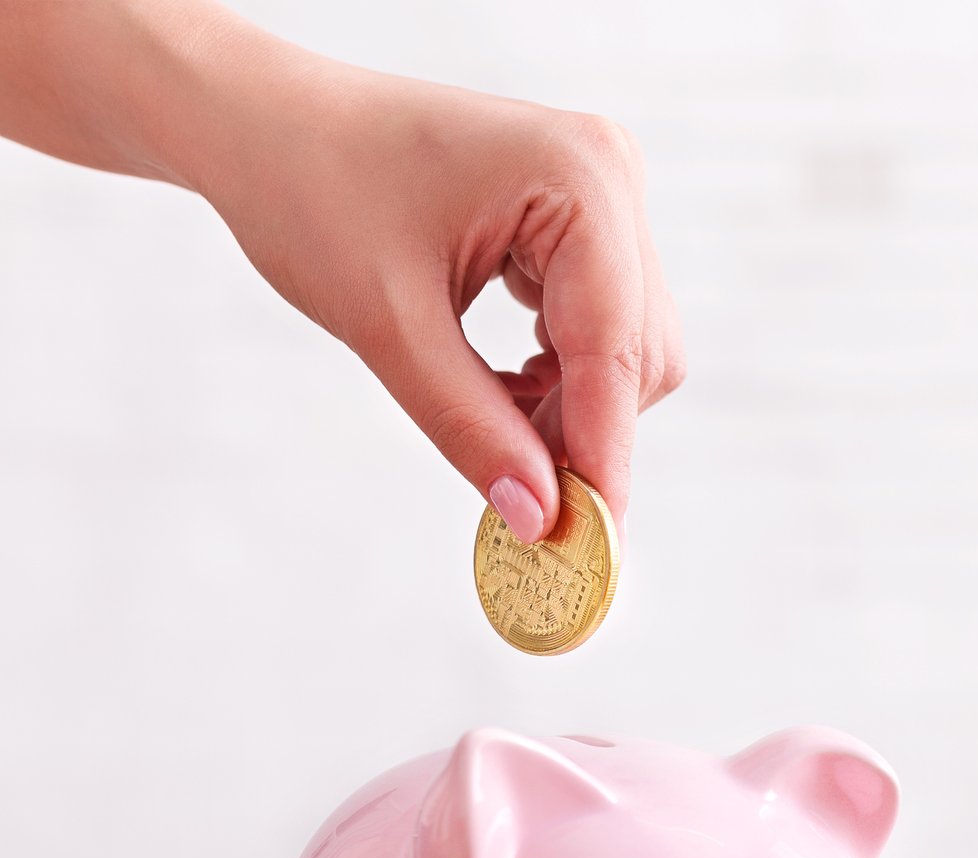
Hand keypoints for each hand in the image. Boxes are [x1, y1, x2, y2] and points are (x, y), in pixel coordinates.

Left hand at [189, 45, 684, 537]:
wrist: (262, 122)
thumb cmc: (309, 190)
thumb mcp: (387, 325)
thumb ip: (471, 426)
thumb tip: (539, 520)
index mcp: (578, 178)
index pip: (615, 347)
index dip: (604, 452)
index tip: (592, 544)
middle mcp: (611, 175)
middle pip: (642, 356)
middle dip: (584, 429)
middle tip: (518, 495)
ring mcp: (606, 194)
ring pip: (632, 349)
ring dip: (572, 404)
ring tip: (490, 416)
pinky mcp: (587, 218)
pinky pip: (607, 326)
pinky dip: (562, 374)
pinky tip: (504, 382)